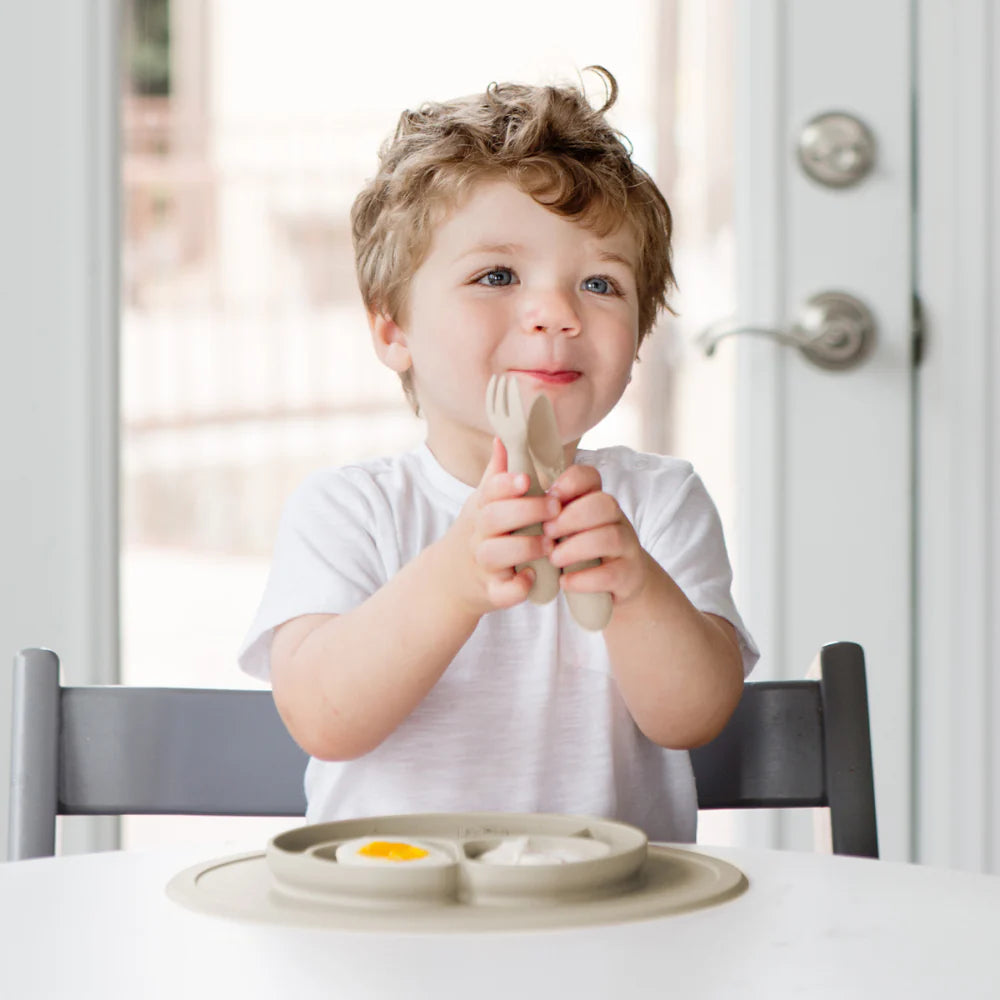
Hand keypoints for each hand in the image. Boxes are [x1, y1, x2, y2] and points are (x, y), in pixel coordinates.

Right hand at [448, 438, 561, 614]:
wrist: (450, 580)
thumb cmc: (479, 534)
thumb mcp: (482, 503)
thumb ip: (496, 474)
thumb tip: (503, 437)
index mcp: (480, 509)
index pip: (489, 491)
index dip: (506, 484)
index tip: (526, 479)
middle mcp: (478, 535)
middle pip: (494, 518)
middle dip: (525, 511)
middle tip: (554, 507)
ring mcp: (483, 565)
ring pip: (496, 554)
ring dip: (524, 547)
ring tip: (549, 544)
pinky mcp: (491, 592)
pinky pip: (502, 592)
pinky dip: (517, 588)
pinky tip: (532, 578)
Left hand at [542, 463, 648, 605]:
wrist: (616, 585)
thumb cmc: (578, 547)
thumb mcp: (562, 523)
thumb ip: (535, 497)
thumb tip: (499, 447)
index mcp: (595, 500)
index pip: (590, 477)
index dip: (570, 483)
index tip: (550, 497)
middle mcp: (615, 519)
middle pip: (604, 504)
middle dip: (571, 517)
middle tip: (547, 532)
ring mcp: (626, 546)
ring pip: (611, 537)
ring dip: (577, 547)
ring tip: (554, 559)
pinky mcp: (628, 575)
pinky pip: (613, 573)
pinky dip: (586, 578)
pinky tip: (565, 581)